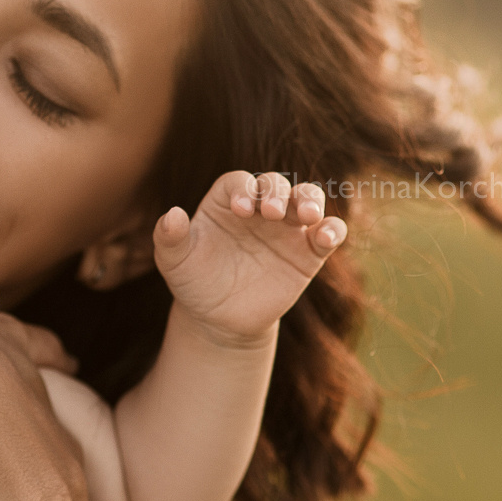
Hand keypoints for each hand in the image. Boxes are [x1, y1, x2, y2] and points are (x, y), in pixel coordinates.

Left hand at [153, 171, 346, 348]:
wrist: (219, 319)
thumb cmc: (194, 281)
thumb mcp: (173, 262)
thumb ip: (169, 237)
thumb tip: (172, 215)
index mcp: (227, 202)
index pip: (239, 182)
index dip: (243, 189)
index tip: (241, 210)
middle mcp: (259, 209)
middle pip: (276, 183)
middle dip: (278, 191)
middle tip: (272, 213)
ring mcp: (286, 229)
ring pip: (307, 198)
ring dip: (311, 200)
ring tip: (307, 216)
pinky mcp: (308, 253)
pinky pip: (328, 233)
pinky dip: (333, 229)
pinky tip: (325, 237)